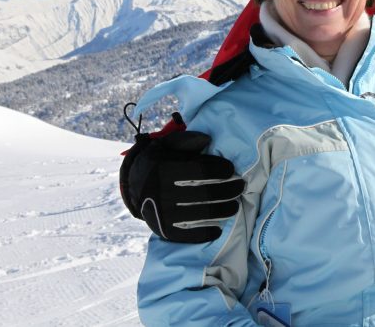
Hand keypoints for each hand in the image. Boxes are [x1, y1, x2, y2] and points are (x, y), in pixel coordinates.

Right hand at [120, 126, 243, 242]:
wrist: (134, 186)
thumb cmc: (160, 161)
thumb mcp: (167, 145)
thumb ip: (187, 140)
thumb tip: (207, 140)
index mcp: (164, 169)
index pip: (201, 170)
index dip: (220, 169)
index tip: (231, 169)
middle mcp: (163, 192)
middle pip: (206, 193)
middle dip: (229, 190)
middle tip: (240, 186)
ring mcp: (163, 214)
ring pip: (202, 213)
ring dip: (224, 210)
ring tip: (235, 205)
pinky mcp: (165, 231)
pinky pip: (190, 235)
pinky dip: (207, 232)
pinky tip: (218, 228)